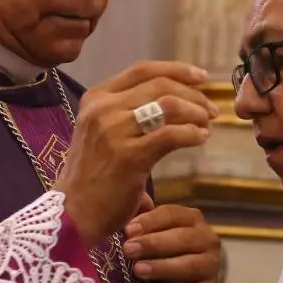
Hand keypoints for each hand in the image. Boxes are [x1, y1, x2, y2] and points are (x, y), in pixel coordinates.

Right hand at [56, 62, 218, 244]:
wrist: (72, 213)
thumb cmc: (91, 175)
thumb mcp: (101, 132)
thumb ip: (128, 112)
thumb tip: (172, 100)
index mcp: (96, 97)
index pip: (143, 70)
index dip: (177, 70)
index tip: (201, 77)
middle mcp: (103, 108)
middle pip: (161, 85)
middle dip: (193, 94)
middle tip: (210, 110)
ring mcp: (114, 130)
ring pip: (169, 105)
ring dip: (195, 112)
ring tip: (207, 124)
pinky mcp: (129, 156)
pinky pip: (171, 135)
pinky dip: (192, 134)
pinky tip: (200, 139)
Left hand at [124, 201, 221, 282]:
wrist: (183, 281)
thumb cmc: (162, 249)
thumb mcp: (153, 231)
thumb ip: (140, 216)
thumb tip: (129, 203)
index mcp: (191, 218)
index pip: (172, 214)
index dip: (150, 221)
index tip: (127, 230)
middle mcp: (206, 238)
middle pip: (183, 238)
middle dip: (154, 244)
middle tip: (128, 250)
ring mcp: (211, 264)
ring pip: (191, 265)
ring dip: (164, 267)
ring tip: (138, 270)